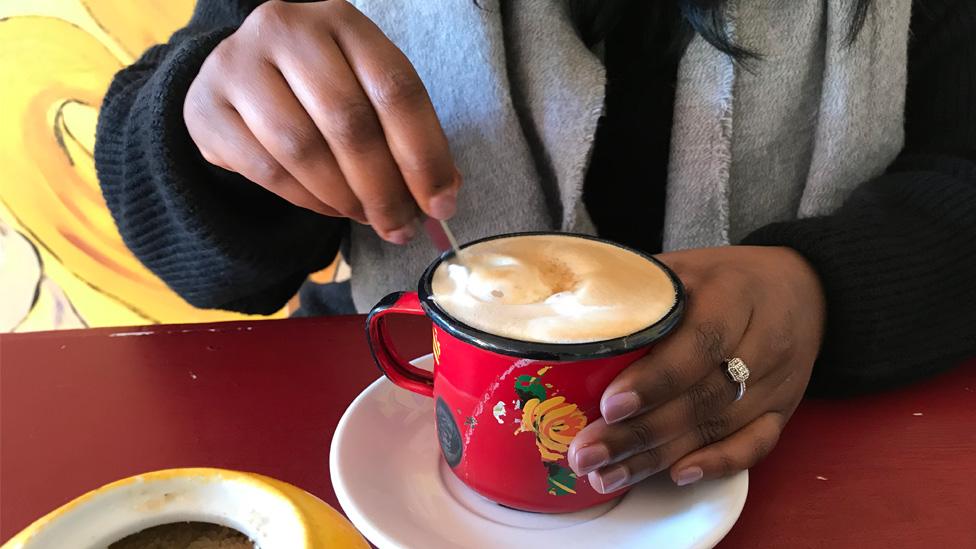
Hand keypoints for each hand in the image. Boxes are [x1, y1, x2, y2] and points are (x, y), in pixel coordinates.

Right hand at [184, 0, 458, 243]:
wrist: (238, 79)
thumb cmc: (317, 89)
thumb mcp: (364, 90)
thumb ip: (403, 133)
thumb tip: (442, 195)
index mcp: (343, 21)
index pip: (396, 89)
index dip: (424, 154)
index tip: (441, 203)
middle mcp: (287, 30)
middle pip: (349, 121)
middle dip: (384, 188)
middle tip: (401, 227)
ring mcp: (239, 65)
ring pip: (304, 149)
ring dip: (345, 198)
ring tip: (366, 216)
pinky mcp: (207, 107)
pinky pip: (267, 169)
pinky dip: (308, 200)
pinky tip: (330, 208)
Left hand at [568, 246, 825, 491]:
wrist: (805, 288)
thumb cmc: (728, 277)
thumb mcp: (686, 265)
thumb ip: (638, 287)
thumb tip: (569, 312)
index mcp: (733, 296)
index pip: (698, 343)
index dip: (654, 379)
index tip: (609, 405)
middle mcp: (762, 343)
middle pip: (700, 397)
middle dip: (639, 432)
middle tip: (586, 453)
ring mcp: (777, 383)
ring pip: (717, 427)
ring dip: (659, 456)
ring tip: (607, 474)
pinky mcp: (783, 411)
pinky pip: (755, 446)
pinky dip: (717, 464)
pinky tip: (675, 475)